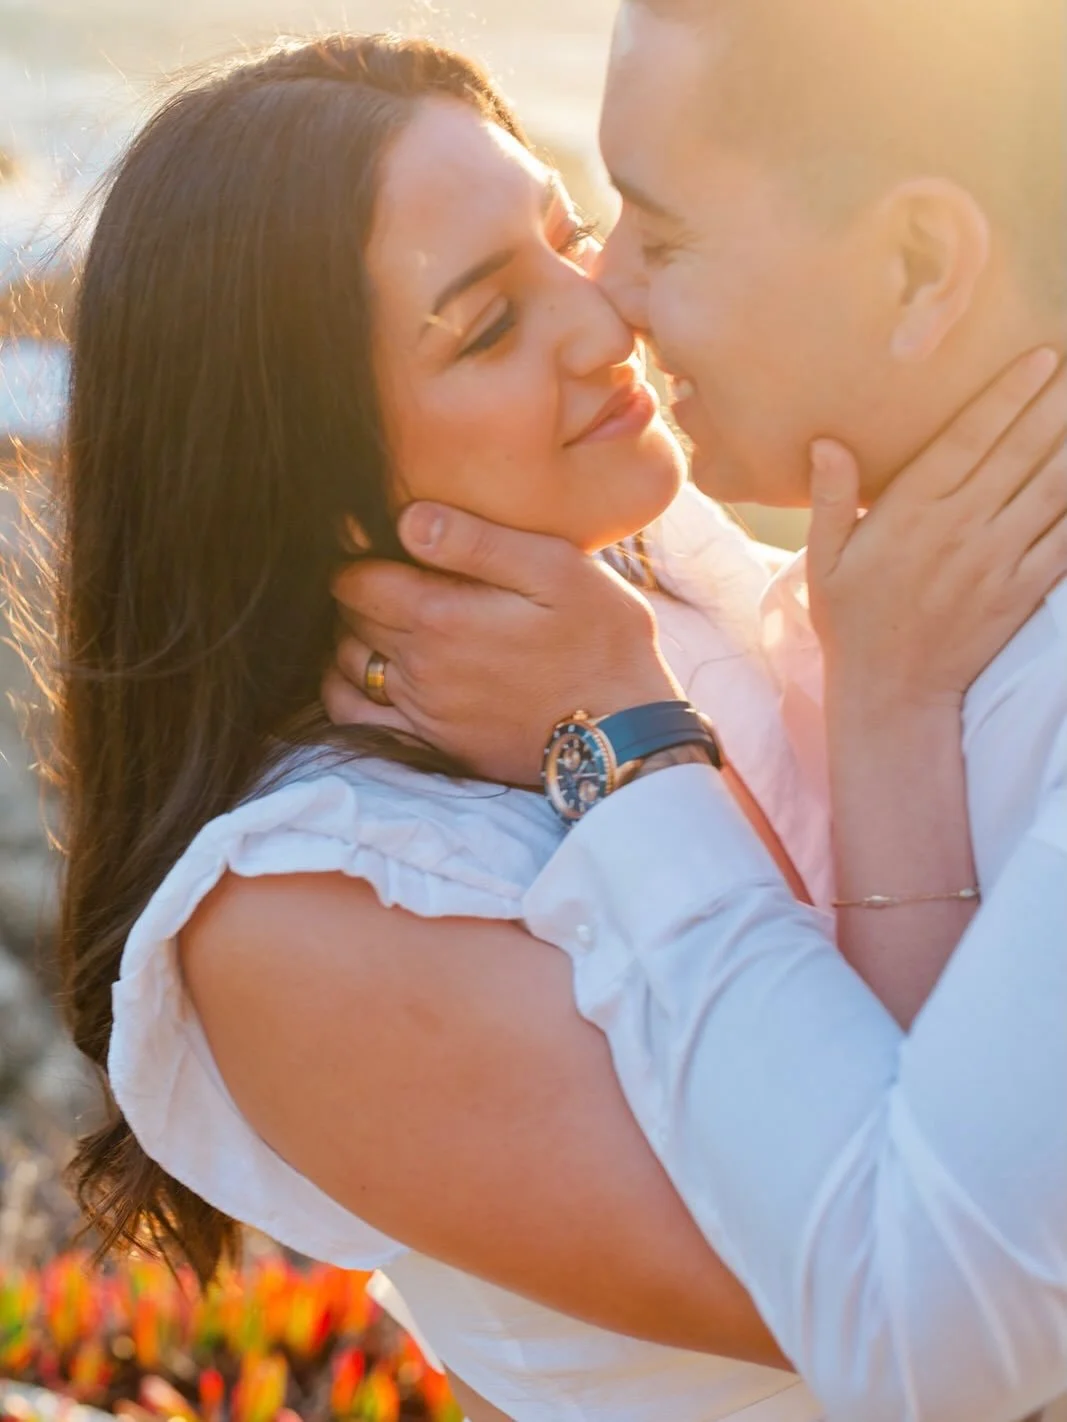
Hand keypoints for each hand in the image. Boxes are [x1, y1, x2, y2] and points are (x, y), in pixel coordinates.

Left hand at [325, 511, 679, 785]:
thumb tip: (406, 519)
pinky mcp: (432, 744)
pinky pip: (356, 718)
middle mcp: (420, 665)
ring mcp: (423, 709)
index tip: (379, 548)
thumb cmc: (600, 640)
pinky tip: (367, 675)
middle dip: (359, 594)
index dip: (358, 557)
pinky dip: (345, 692)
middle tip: (389, 579)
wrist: (625, 732)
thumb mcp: (555, 570)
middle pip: (349, 619)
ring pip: (346, 665)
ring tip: (385, 623)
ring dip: (353, 639)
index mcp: (440, 615)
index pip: (355, 578)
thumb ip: (477, 542)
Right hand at [808, 347, 1065, 714]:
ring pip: (1054, 489)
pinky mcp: (1024, 590)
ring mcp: (999, 560)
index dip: (1008, 396)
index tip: (1041, 358)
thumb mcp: (823, 560)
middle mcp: (962, 529)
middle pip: (1022, 453)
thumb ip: (830, 498)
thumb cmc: (853, 620)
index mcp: (912, 513)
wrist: (892, 692)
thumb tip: (828, 442)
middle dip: (1058, 404)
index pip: (969, 440)